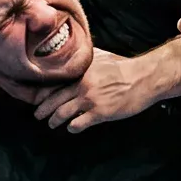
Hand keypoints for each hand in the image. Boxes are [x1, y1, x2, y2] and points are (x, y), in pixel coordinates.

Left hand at [32, 49, 158, 132]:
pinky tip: (72, 128)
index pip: (53, 83)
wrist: (144, 78)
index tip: (36, 99)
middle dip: (42, 110)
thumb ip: (86, 57)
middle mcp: (81, 85)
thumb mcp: (102, 56)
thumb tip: (77, 53)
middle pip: (53, 100)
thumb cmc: (125, 67)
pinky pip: (78, 124)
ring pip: (62, 114)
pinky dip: (72, 128)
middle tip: (38, 115)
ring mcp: (90, 99)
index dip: (42, 93)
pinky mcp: (100, 112)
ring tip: (52, 124)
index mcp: (80, 71)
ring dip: (54, 121)